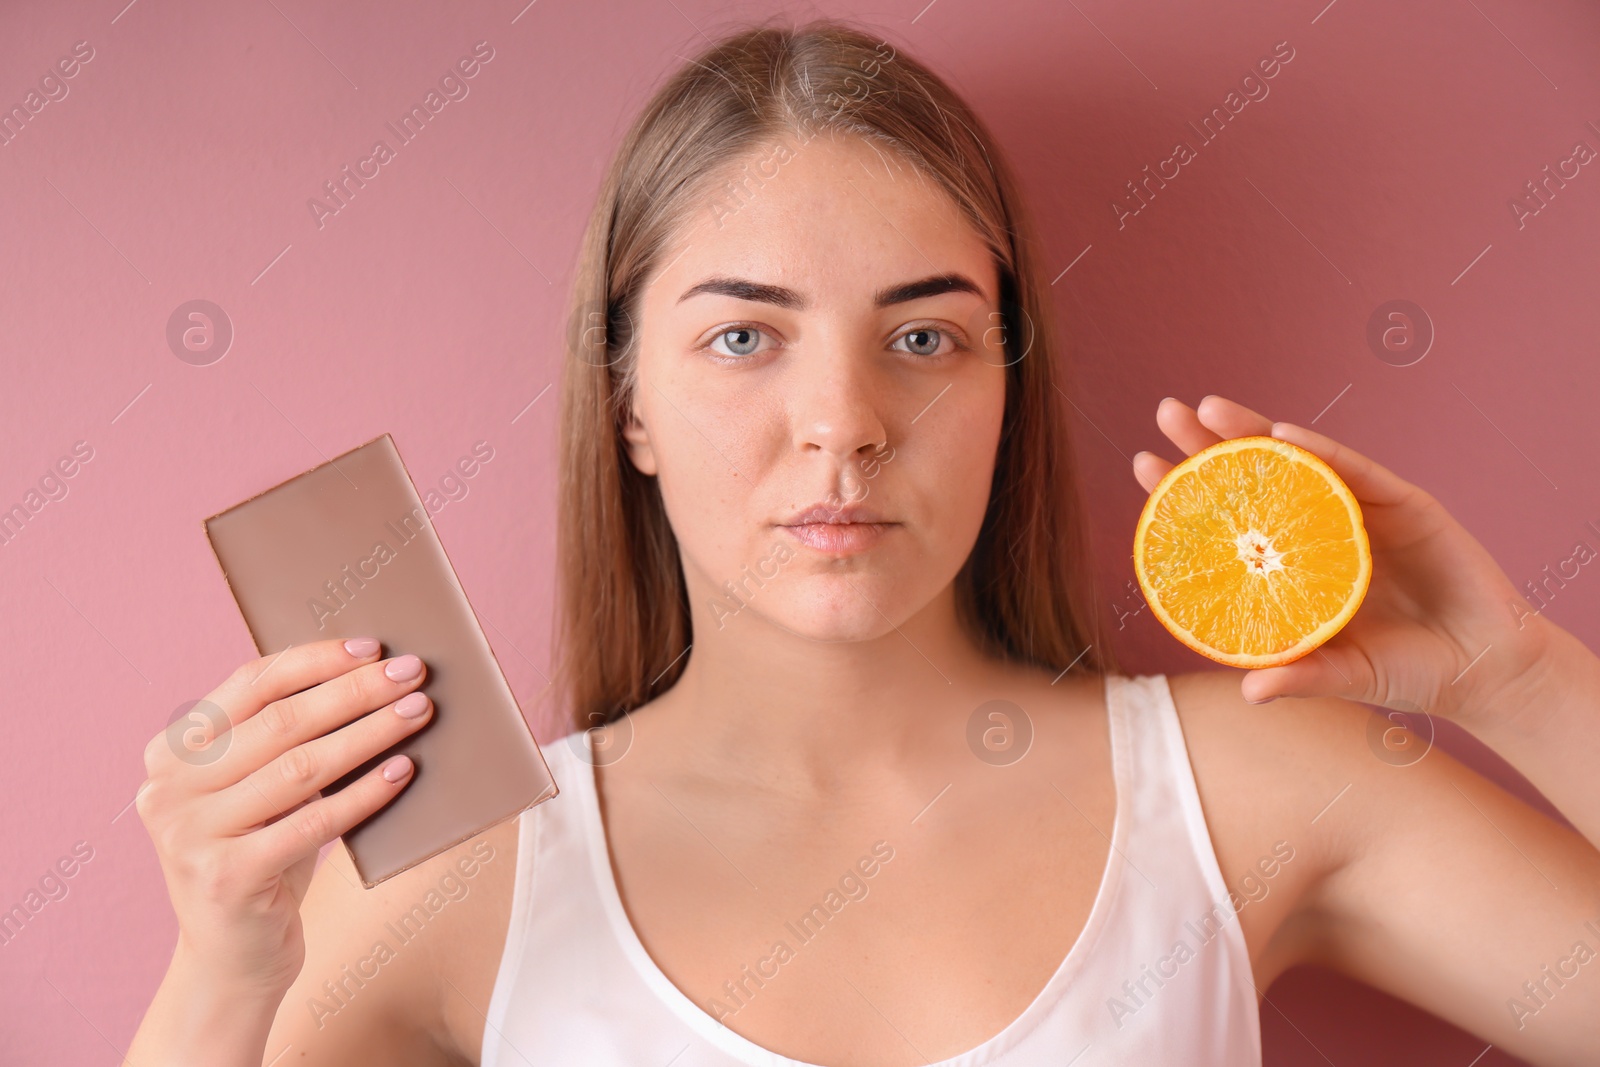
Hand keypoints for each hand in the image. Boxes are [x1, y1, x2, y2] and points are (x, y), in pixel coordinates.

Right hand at [136, 638, 430, 994]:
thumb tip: (371, 675)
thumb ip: (284, 740)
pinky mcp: (226, 878)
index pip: (250, 684)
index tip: (373, 646)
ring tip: (419, 713)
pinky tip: (404, 772)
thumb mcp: (259, 792)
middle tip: (413, 672)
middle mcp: (168, 789)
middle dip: (355, 692)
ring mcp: (189, 836)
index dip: (315, 660)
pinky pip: (312, 823)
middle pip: (281, 722)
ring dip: (369, 734)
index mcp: (171, 752)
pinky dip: (364, 794)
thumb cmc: (262, 856)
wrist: (233, 959)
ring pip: (300, 768)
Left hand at [1132, 395, 1551, 725]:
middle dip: (1208, 443)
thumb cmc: (1408, 673)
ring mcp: (1362, 511)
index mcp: (1292, 564)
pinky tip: (1284, 435)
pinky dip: (1322, 452)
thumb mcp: (1345, 675)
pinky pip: (1358, 471)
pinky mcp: (1406, 504)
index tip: (1142, 466)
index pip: (1228, 519)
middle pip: (1253, 477)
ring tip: (1208, 408)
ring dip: (1254, 431)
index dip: (1186, 492)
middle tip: (1166, 412)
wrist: (1487, 670)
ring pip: (1299, 461)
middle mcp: (1319, 528)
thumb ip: (1300, 677)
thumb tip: (1247, 692)